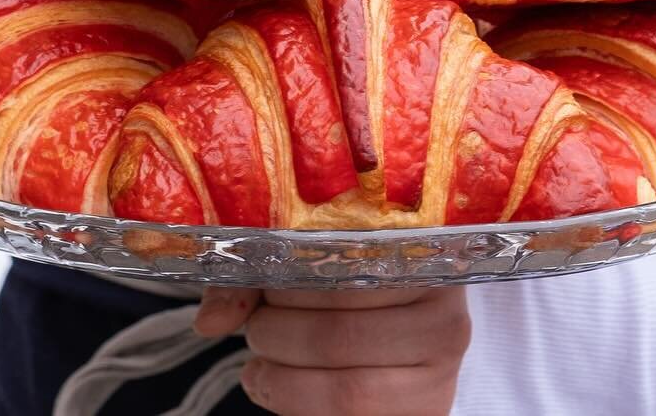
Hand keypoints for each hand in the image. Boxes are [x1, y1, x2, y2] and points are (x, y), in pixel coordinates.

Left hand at [195, 285, 470, 414]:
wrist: (412, 330)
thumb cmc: (356, 284)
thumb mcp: (312, 262)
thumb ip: (258, 277)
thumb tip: (210, 322)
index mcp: (422, 256)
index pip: (344, 269)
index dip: (289, 281)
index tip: (262, 288)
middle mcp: (445, 315)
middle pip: (340, 335)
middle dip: (277, 335)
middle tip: (255, 330)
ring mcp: (442, 373)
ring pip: (346, 390)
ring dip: (284, 382)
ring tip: (256, 367)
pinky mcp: (429, 412)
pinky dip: (300, 407)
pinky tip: (276, 388)